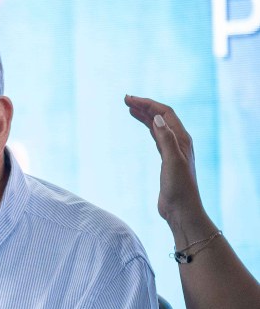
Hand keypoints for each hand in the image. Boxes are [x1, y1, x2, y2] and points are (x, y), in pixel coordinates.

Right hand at [124, 95, 205, 228]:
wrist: (181, 209)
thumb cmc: (179, 188)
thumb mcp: (173, 163)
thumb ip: (167, 140)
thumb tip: (157, 117)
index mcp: (182, 139)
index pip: (164, 113)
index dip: (148, 104)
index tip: (129, 100)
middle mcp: (179, 141)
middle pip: (161, 116)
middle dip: (144, 106)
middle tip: (126, 99)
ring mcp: (173, 149)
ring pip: (158, 125)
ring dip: (145, 115)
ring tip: (130, 108)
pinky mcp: (167, 159)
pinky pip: (157, 136)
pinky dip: (148, 127)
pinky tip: (143, 125)